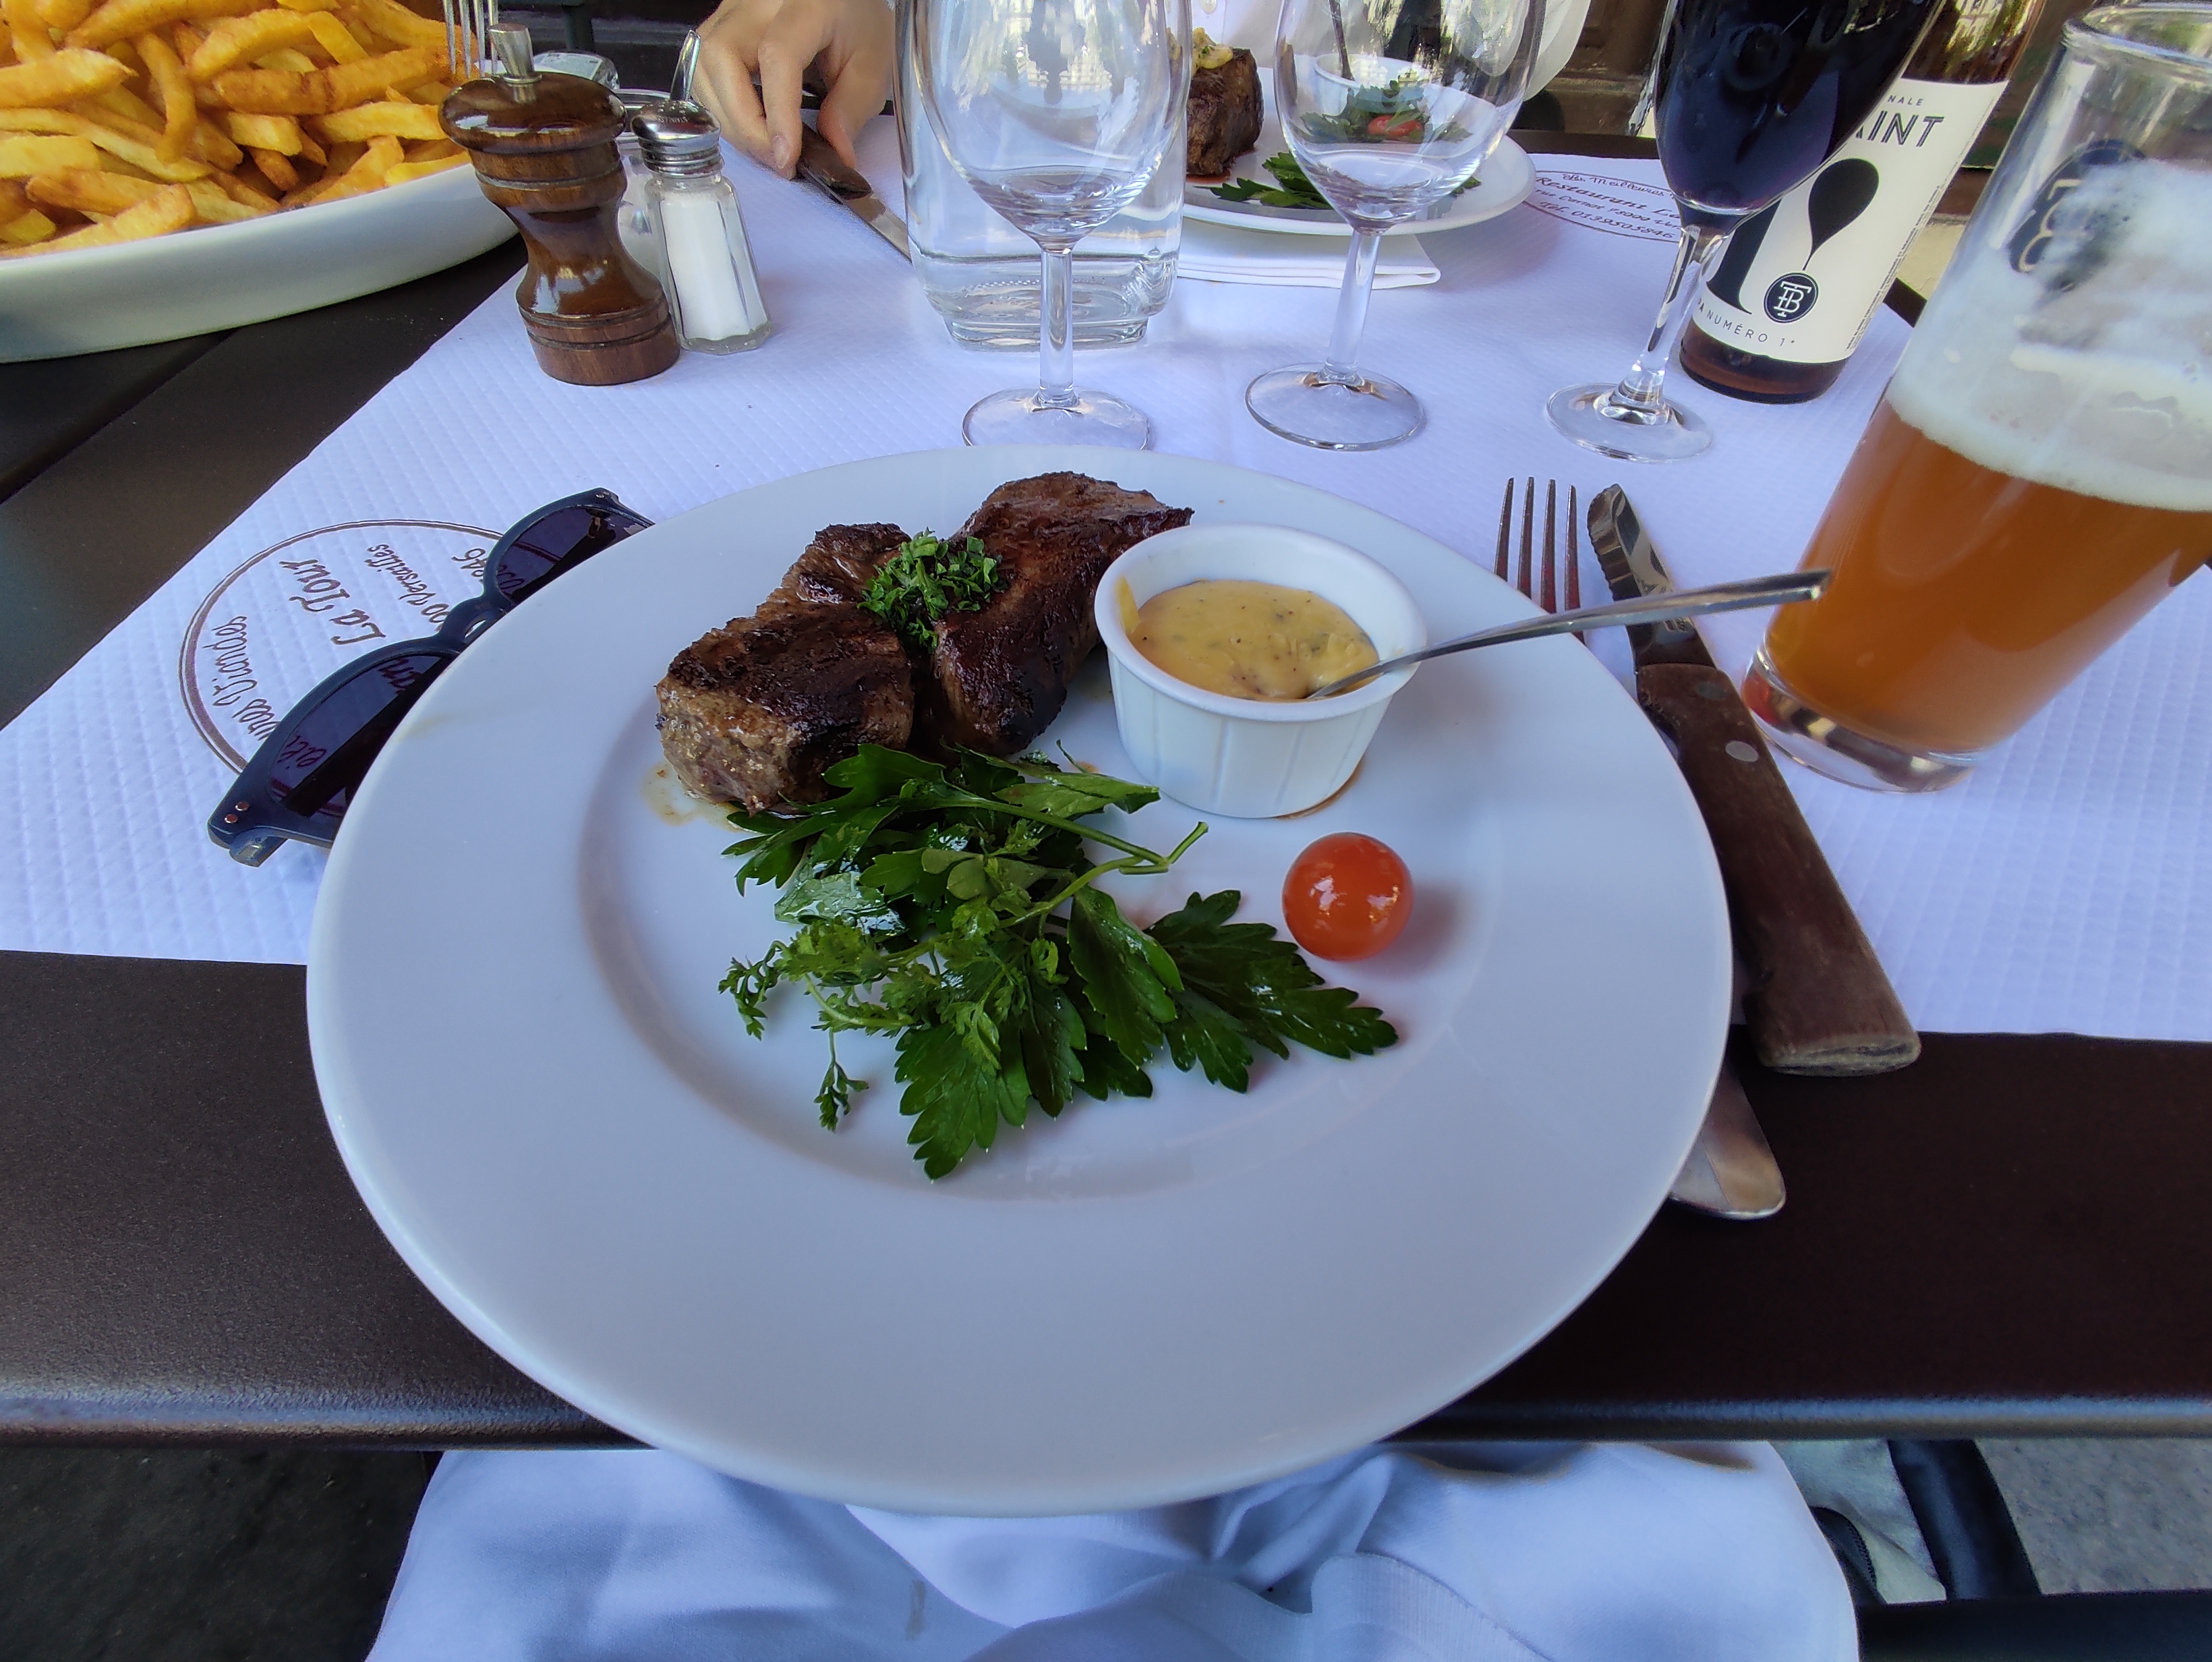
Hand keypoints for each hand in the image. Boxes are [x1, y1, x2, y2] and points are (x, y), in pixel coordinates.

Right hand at [693, 0, 893, 177]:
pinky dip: (723, 106)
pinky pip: (703, 70)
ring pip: (703, 67)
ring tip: (765, 146)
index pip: (777, 56)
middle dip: (744, 123)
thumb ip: (853, 107)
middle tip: (777, 159)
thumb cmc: (854, 17)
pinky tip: (751, 125)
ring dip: (729, 118)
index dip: (778, 113)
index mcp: (804, 5)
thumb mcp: (872, 62)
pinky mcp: (720, 25)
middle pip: (722, 59)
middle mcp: (757, 2)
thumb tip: (834, 152)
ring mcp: (731, 11)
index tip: (787, 157)